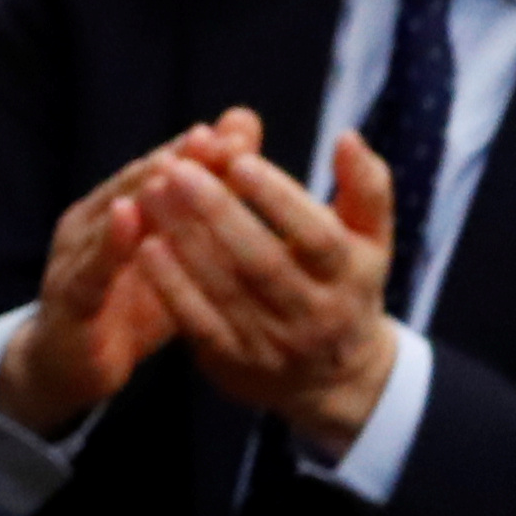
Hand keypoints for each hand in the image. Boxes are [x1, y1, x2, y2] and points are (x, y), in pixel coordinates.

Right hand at [0, 114, 258, 435]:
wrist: (70, 367)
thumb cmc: (130, 306)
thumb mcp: (174, 260)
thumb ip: (204, 214)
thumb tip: (240, 167)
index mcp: (119, 210)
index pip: (161, 172)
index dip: (197, 152)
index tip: (236, 133)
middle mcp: (92, 223)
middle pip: (136, 184)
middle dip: (174, 160)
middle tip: (211, 140)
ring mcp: (75, 256)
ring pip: (110, 217)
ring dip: (140, 190)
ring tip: (171, 167)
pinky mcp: (68, 297)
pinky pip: (89, 267)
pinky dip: (108, 242)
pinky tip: (126, 218)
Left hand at [131, 127, 399, 455]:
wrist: (335, 378)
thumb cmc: (347, 284)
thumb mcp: (370, 240)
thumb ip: (366, 187)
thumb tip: (347, 137)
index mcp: (352, 276)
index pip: (317, 236)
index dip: (278, 198)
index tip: (238, 159)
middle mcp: (316, 313)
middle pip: (262, 262)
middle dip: (216, 213)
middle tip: (177, 170)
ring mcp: (274, 343)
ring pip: (224, 290)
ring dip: (183, 241)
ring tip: (151, 195)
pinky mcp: (234, 362)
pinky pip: (198, 323)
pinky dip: (171, 286)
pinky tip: (145, 247)